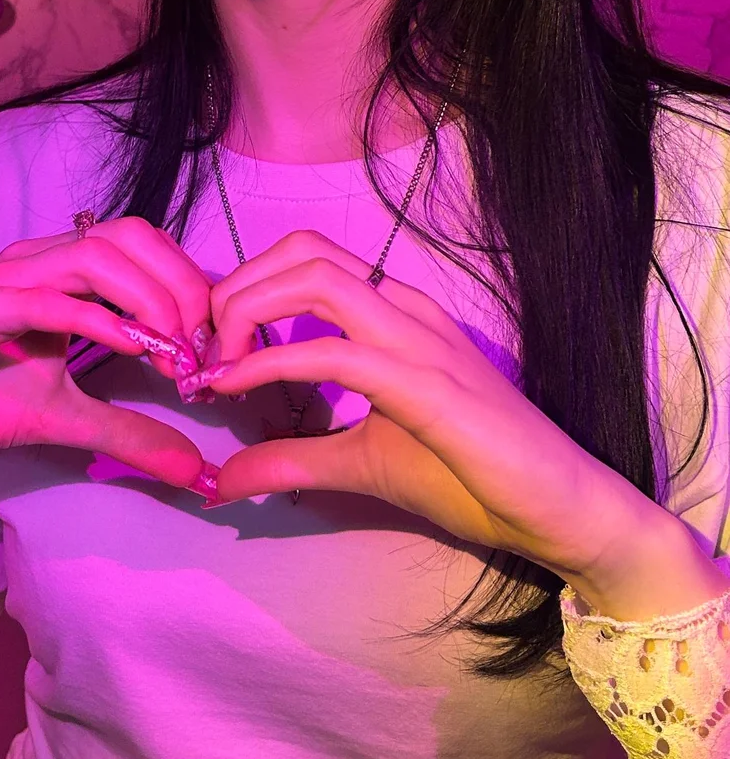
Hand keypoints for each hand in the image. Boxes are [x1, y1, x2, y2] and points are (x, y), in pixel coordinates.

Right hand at [0, 218, 212, 490]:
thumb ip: (128, 434)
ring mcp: (3, 279)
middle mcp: (38, 261)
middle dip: (183, 286)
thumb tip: (196, 468)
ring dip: (150, 300)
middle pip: (132, 235)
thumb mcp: (64, 422)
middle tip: (201, 351)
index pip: (147, 248)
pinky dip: (97, 319)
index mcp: (62, 274)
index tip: (212, 351)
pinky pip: (42, 297)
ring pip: (96, 252)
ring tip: (171, 355)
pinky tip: (132, 349)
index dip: (191, 288)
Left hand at [203, 230, 649, 585]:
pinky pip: (335, 352)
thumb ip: (293, 460)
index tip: (207, 346)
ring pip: (315, 277)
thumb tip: (223, 478)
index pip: (307, 260)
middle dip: (233, 289)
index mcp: (395, 314)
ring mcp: (420, 340)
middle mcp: (406, 309)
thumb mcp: (360, 464)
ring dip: (247, 310)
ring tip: (218, 365)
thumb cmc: (472, 477)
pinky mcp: (427, 385)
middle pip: (301, 251)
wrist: (557, 507)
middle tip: (201, 350)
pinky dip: (272, 364)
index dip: (244, 287)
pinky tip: (239, 389)